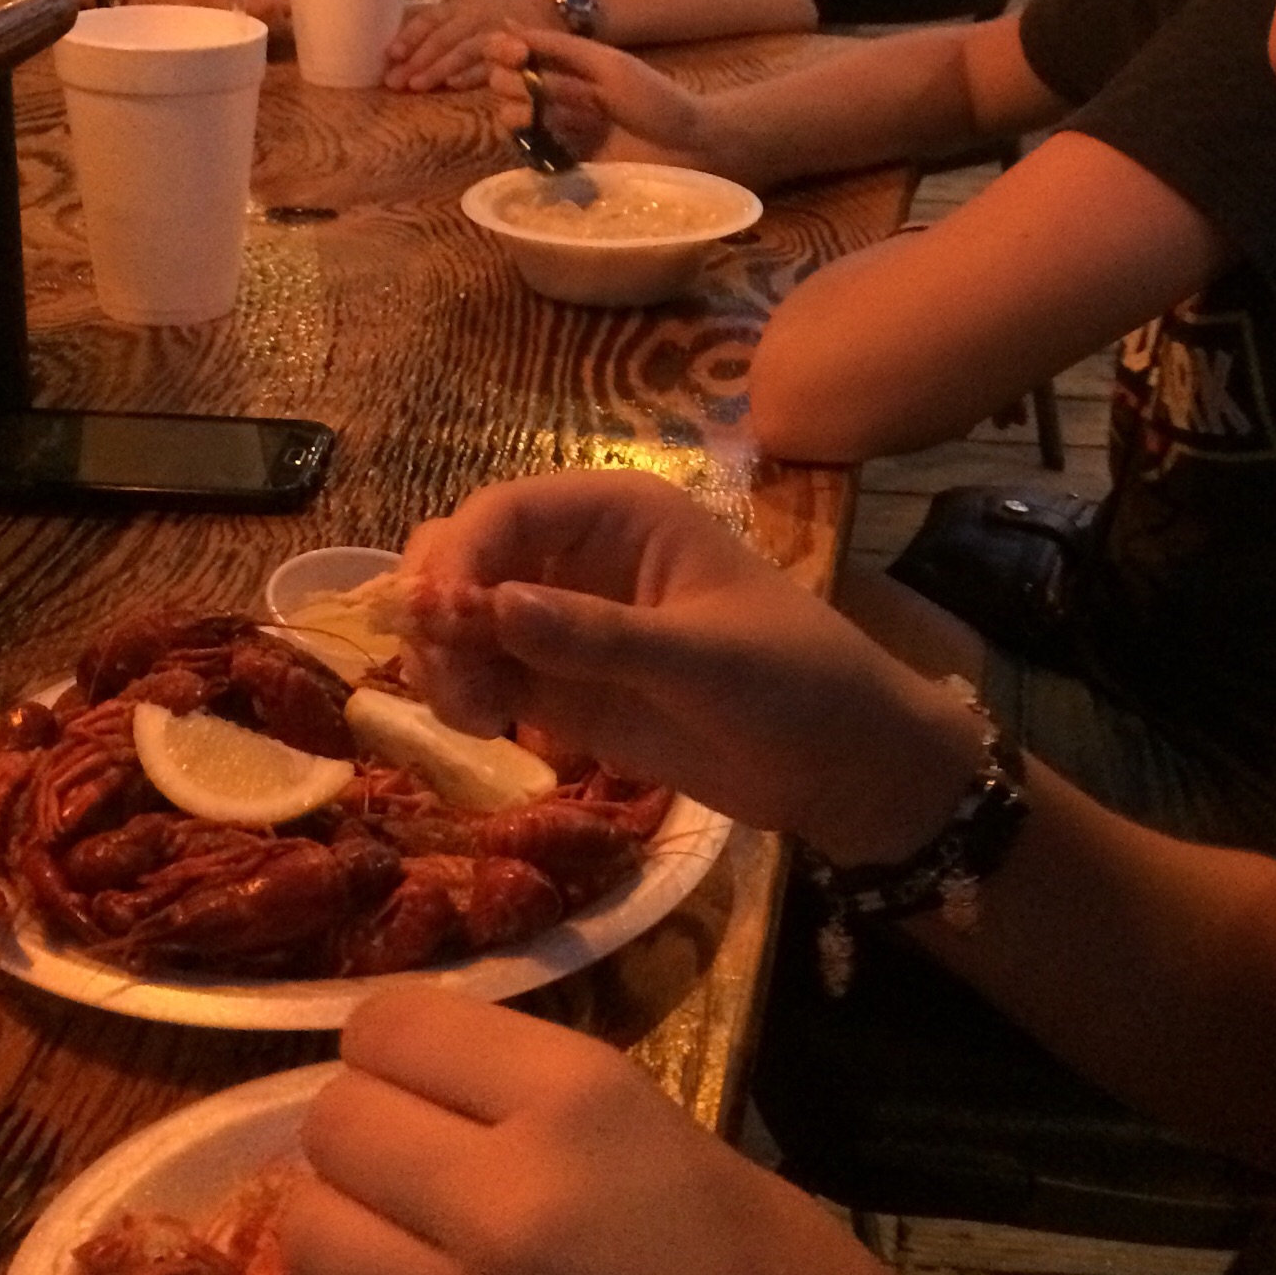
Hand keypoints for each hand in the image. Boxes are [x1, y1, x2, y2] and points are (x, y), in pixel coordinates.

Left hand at [285, 990, 919, 1274]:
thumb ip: (519, 1091)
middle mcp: (503, 1202)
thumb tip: (406, 1074)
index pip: (393, 1028)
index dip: (396, 1037)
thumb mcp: (647, 1114)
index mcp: (575, 1102)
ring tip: (401, 1218)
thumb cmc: (758, 1244)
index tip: (420, 1059)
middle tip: (412, 1138)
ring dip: (345, 1209)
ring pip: (310, 1226)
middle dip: (364, 1117)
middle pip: (336, 1121)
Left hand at [383, 0, 558, 92]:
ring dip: (439, 68)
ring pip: (464, 49)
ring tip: (417, 86)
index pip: (430, 18)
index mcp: (462, 7)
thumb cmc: (505, 17)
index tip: (390, 54)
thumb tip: (400, 55)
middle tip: (394, 81)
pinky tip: (454, 86)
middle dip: (417, 60)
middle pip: (443, 37)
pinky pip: (492, 62)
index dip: (410, 36)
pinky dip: (472, 74)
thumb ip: (442, 30)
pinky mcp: (518, 49)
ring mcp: (497, 32)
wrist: (556, 12)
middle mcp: (477, 16)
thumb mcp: (472, 15)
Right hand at [393, 469, 980, 862]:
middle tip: (450, 678)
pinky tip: (486, 728)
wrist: (839, 763)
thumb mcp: (703, 658)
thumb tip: (493, 607)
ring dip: (440, 658)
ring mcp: (562, 621)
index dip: (458, 557)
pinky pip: (478, 672)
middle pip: (463, 553)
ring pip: (457, 616)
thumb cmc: (794, 681)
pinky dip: (461, 694)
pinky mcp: (558, 684)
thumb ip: (598, 636)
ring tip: (475, 717)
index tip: (439, 621)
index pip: (505, 510)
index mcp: (620, 513)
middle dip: (436, 606)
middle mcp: (578, 554)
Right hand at [486, 28, 707, 162]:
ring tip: (545, 118)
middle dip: (513, 84)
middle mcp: (558, 96)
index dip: (503, 52)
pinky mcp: (564, 164)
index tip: (516, 55)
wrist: (687, 148)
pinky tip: (548, 140)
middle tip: (538, 93)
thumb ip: (559, 47)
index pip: (513, 53)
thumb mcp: (608, 64)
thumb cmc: (655, 99)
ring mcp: (560, 131)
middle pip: (505, 86)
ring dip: (520, 113)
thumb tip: (507, 23)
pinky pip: (529, 153)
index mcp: (568, 66)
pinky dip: (529, 144)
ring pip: (511, 119)